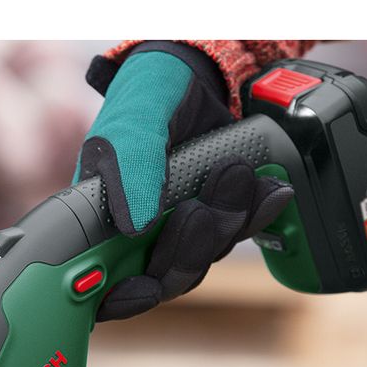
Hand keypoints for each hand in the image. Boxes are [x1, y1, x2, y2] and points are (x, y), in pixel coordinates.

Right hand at [76, 42, 292, 320]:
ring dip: (224, 226)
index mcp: (97, 216)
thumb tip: (134, 228)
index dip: (119, 297)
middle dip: (186, 250)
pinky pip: (234, 235)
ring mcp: (174, 229)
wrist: (200, 69)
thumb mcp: (135, 118)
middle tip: (202, 208)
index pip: (96, 282)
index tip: (144, 288)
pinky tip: (271, 191)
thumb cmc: (152, 89)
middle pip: (158, 278)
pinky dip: (255, 215)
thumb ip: (130, 164)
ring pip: (200, 261)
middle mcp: (131, 232)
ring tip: (236, 176)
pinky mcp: (212, 218)